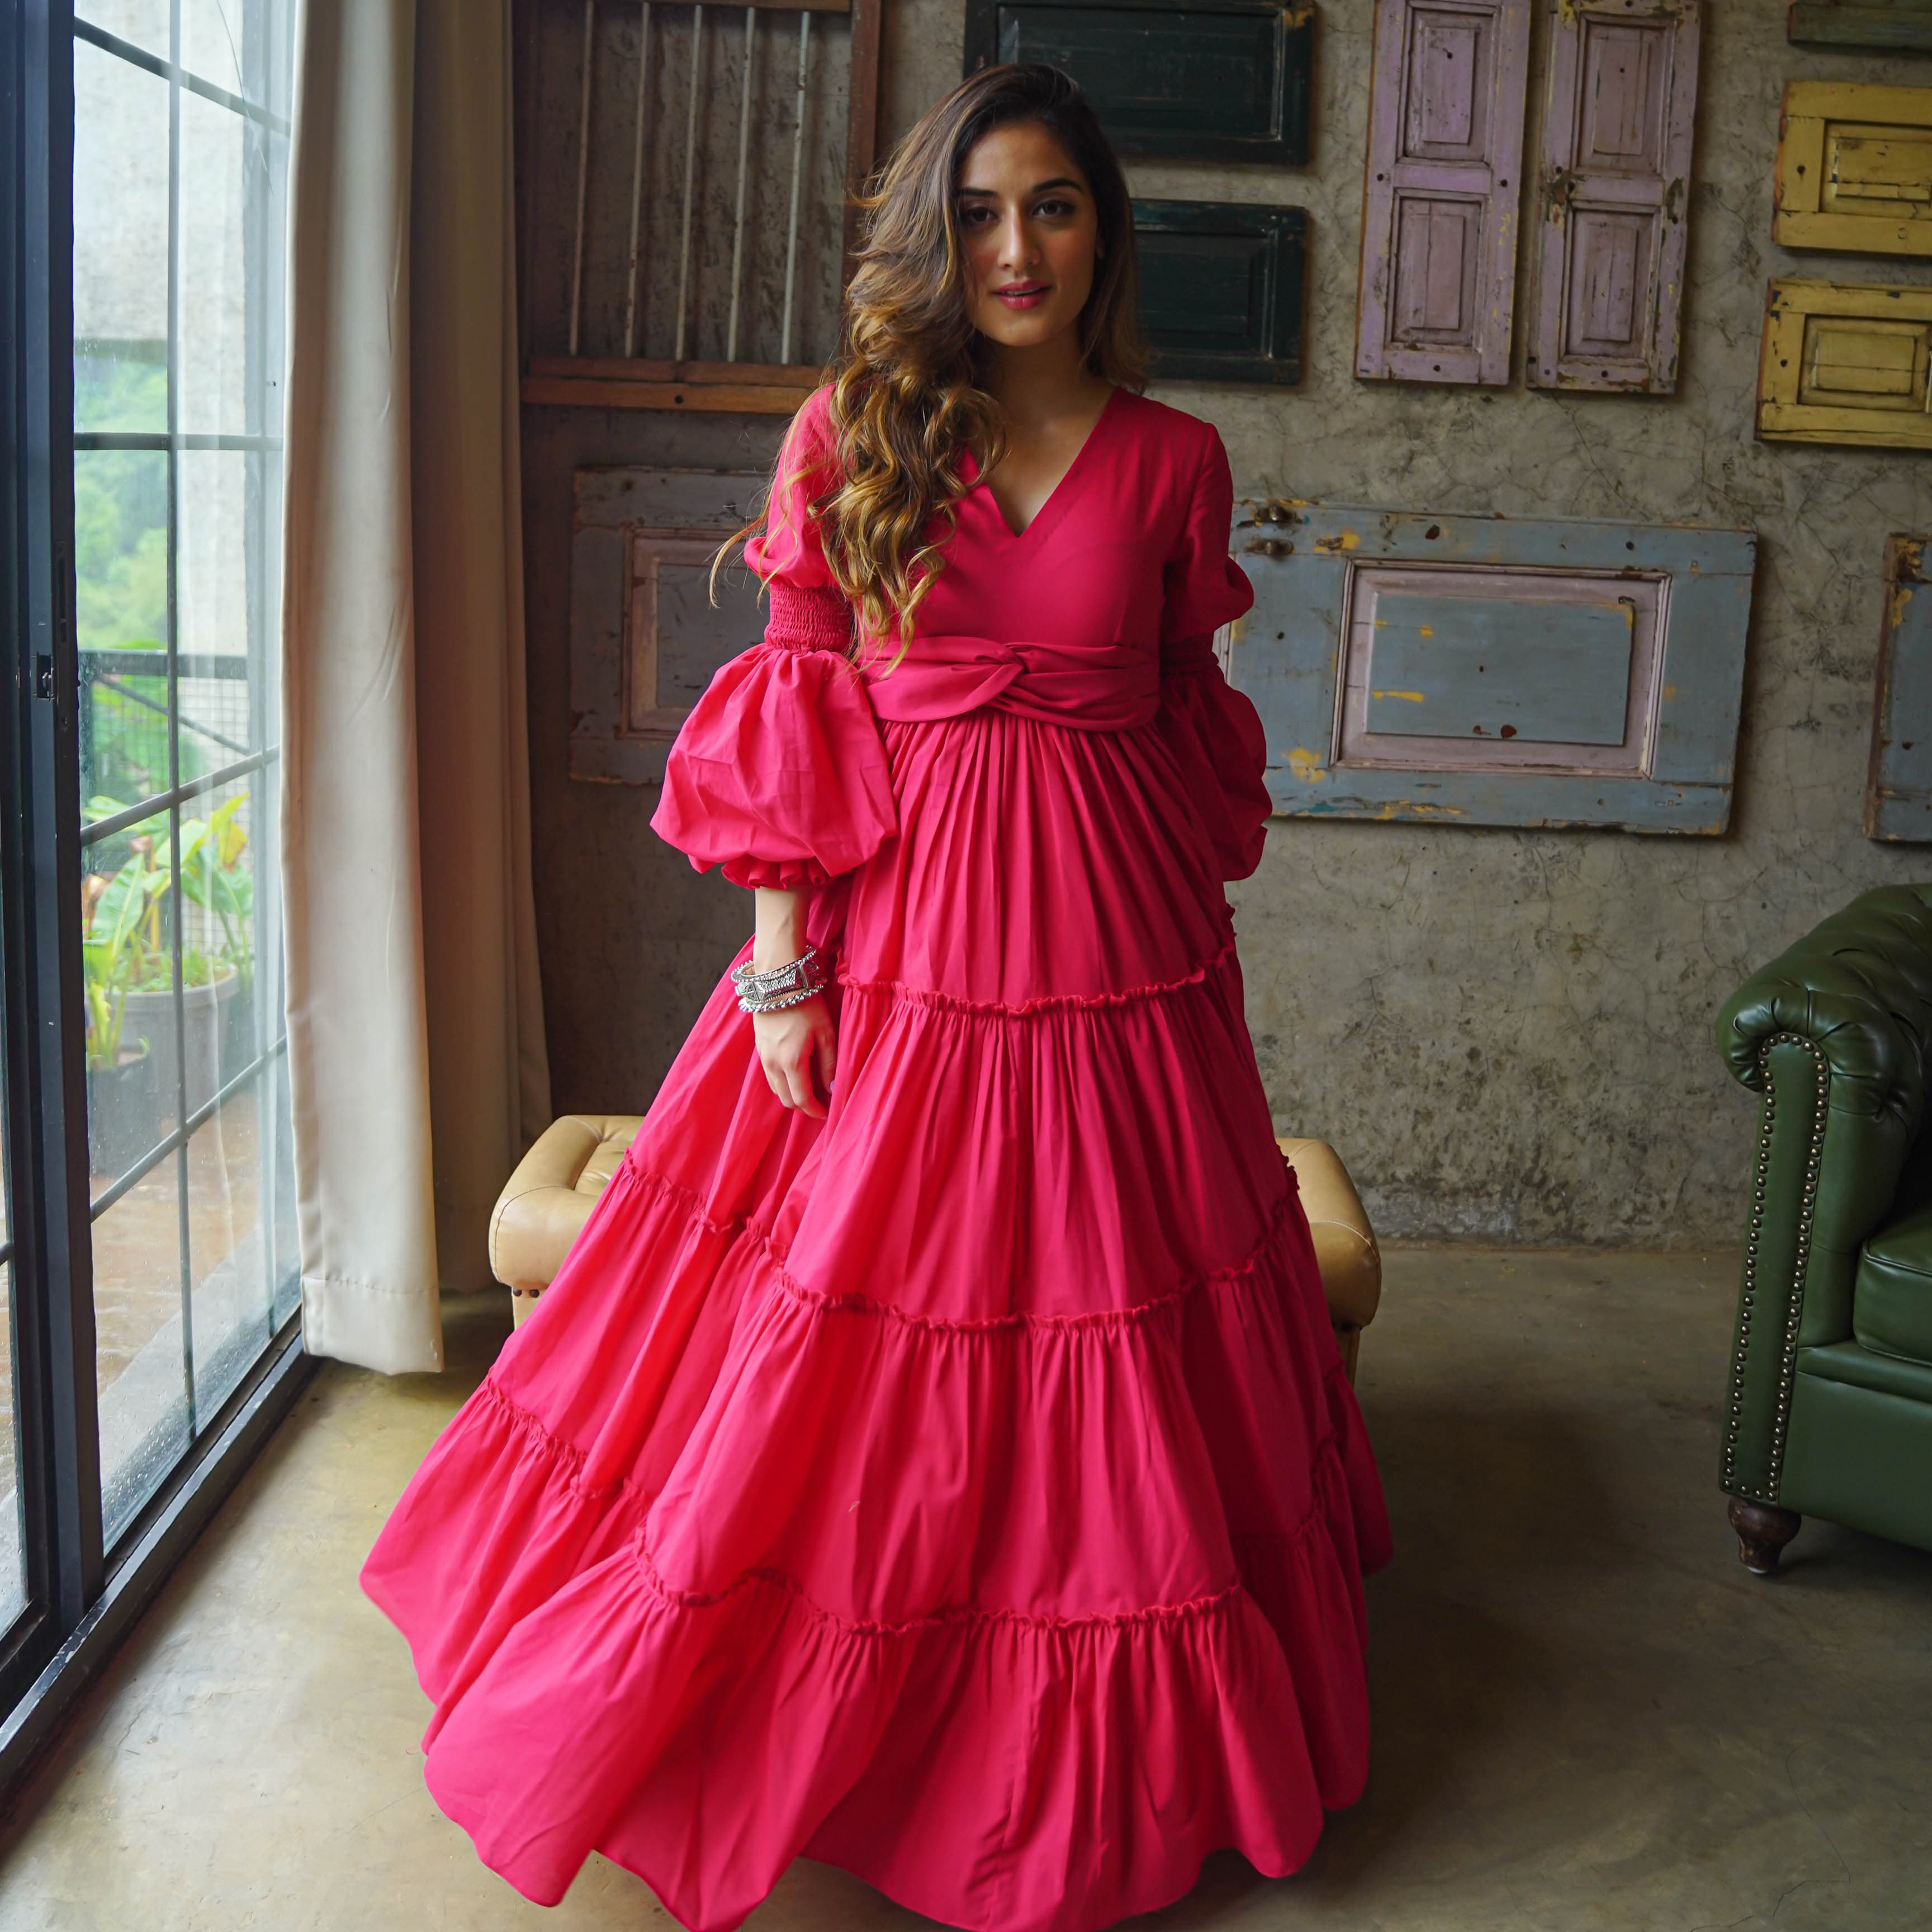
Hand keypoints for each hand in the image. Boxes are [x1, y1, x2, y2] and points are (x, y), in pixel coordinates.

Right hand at [753, 994, 835, 1117]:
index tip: (827, 1113)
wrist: (777, 981)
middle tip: (821, 1103)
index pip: (802, 1099)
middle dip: (804, 1106)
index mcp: (792, 1062)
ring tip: (811, 1089)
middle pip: (786, 1100)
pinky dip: (783, 1083)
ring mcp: (762, 1057)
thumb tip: (832, 1089)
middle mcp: (773, 1064)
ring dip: (792, 1095)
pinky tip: (796, 1075)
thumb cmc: (806, 1004)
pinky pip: (770, 1076)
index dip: (815, 1111)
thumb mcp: (826, 1033)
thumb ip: (829, 1064)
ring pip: (776, 1090)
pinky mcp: (758, 1049)